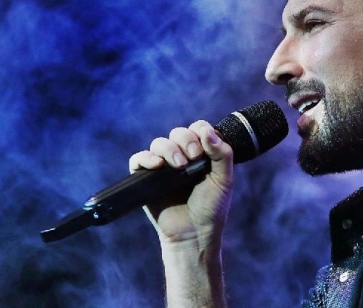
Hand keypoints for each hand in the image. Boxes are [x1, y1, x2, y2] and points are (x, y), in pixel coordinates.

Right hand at [129, 120, 233, 249]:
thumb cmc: (211, 208)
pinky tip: (157, 165)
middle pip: (177, 132)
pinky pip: (138, 159)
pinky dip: (146, 158)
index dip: (200, 132)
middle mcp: (181, 156)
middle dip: (185, 140)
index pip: (197, 128)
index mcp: (201, 153)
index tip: (204, 149)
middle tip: (193, 157)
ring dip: (169, 149)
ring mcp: (163, 167)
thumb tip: (208, 131)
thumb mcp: (224, 180)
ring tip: (179, 165)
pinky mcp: (146, 179)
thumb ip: (222, 154)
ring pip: (159, 143)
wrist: (194, 233)